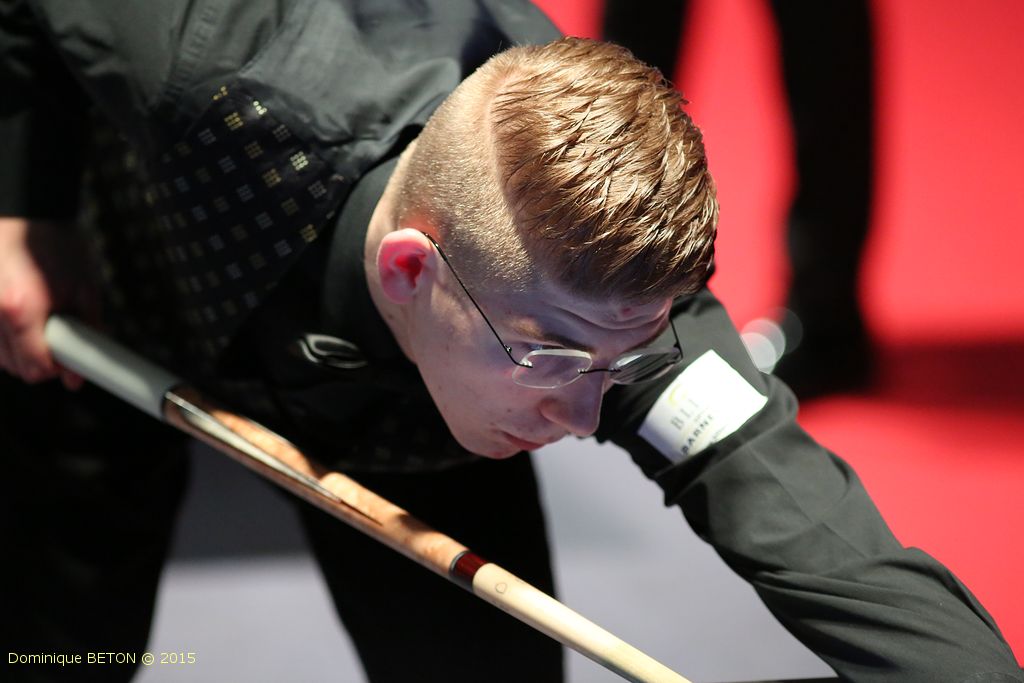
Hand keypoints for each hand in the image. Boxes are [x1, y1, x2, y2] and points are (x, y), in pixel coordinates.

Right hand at [0, 217, 96, 388]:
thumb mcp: (85, 287)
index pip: (36, 367)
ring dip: (21, 349)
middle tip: (60, 335)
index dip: (60, 368)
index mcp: (21, 309)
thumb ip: (87, 331)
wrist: (25, 208)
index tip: (71, 360)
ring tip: (39, 318)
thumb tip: (80, 372)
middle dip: (42, 359)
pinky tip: (20, 317)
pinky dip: (4, 338)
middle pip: (15, 366)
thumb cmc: (55, 242)